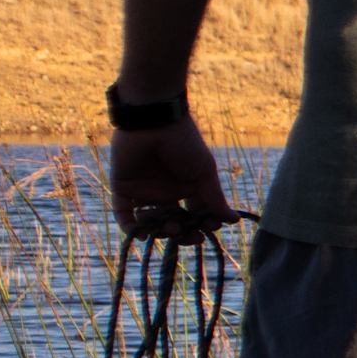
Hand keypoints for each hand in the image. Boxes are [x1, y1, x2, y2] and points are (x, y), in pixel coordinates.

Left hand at [111, 111, 234, 235]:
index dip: (203, 225)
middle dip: (183, 234)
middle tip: (189, 236)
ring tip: (170, 229)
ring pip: (151, 222)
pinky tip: (142, 235)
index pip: (196, 215)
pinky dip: (131, 227)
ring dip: (160, 232)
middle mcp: (166, 192)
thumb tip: (234, 220)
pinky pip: (124, 213)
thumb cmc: (185, 143)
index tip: (211, 228)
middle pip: (174, 223)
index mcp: (187, 188)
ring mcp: (144, 191)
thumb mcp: (205, 172)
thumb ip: (215, 198)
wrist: (154, 121)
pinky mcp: (122, 188)